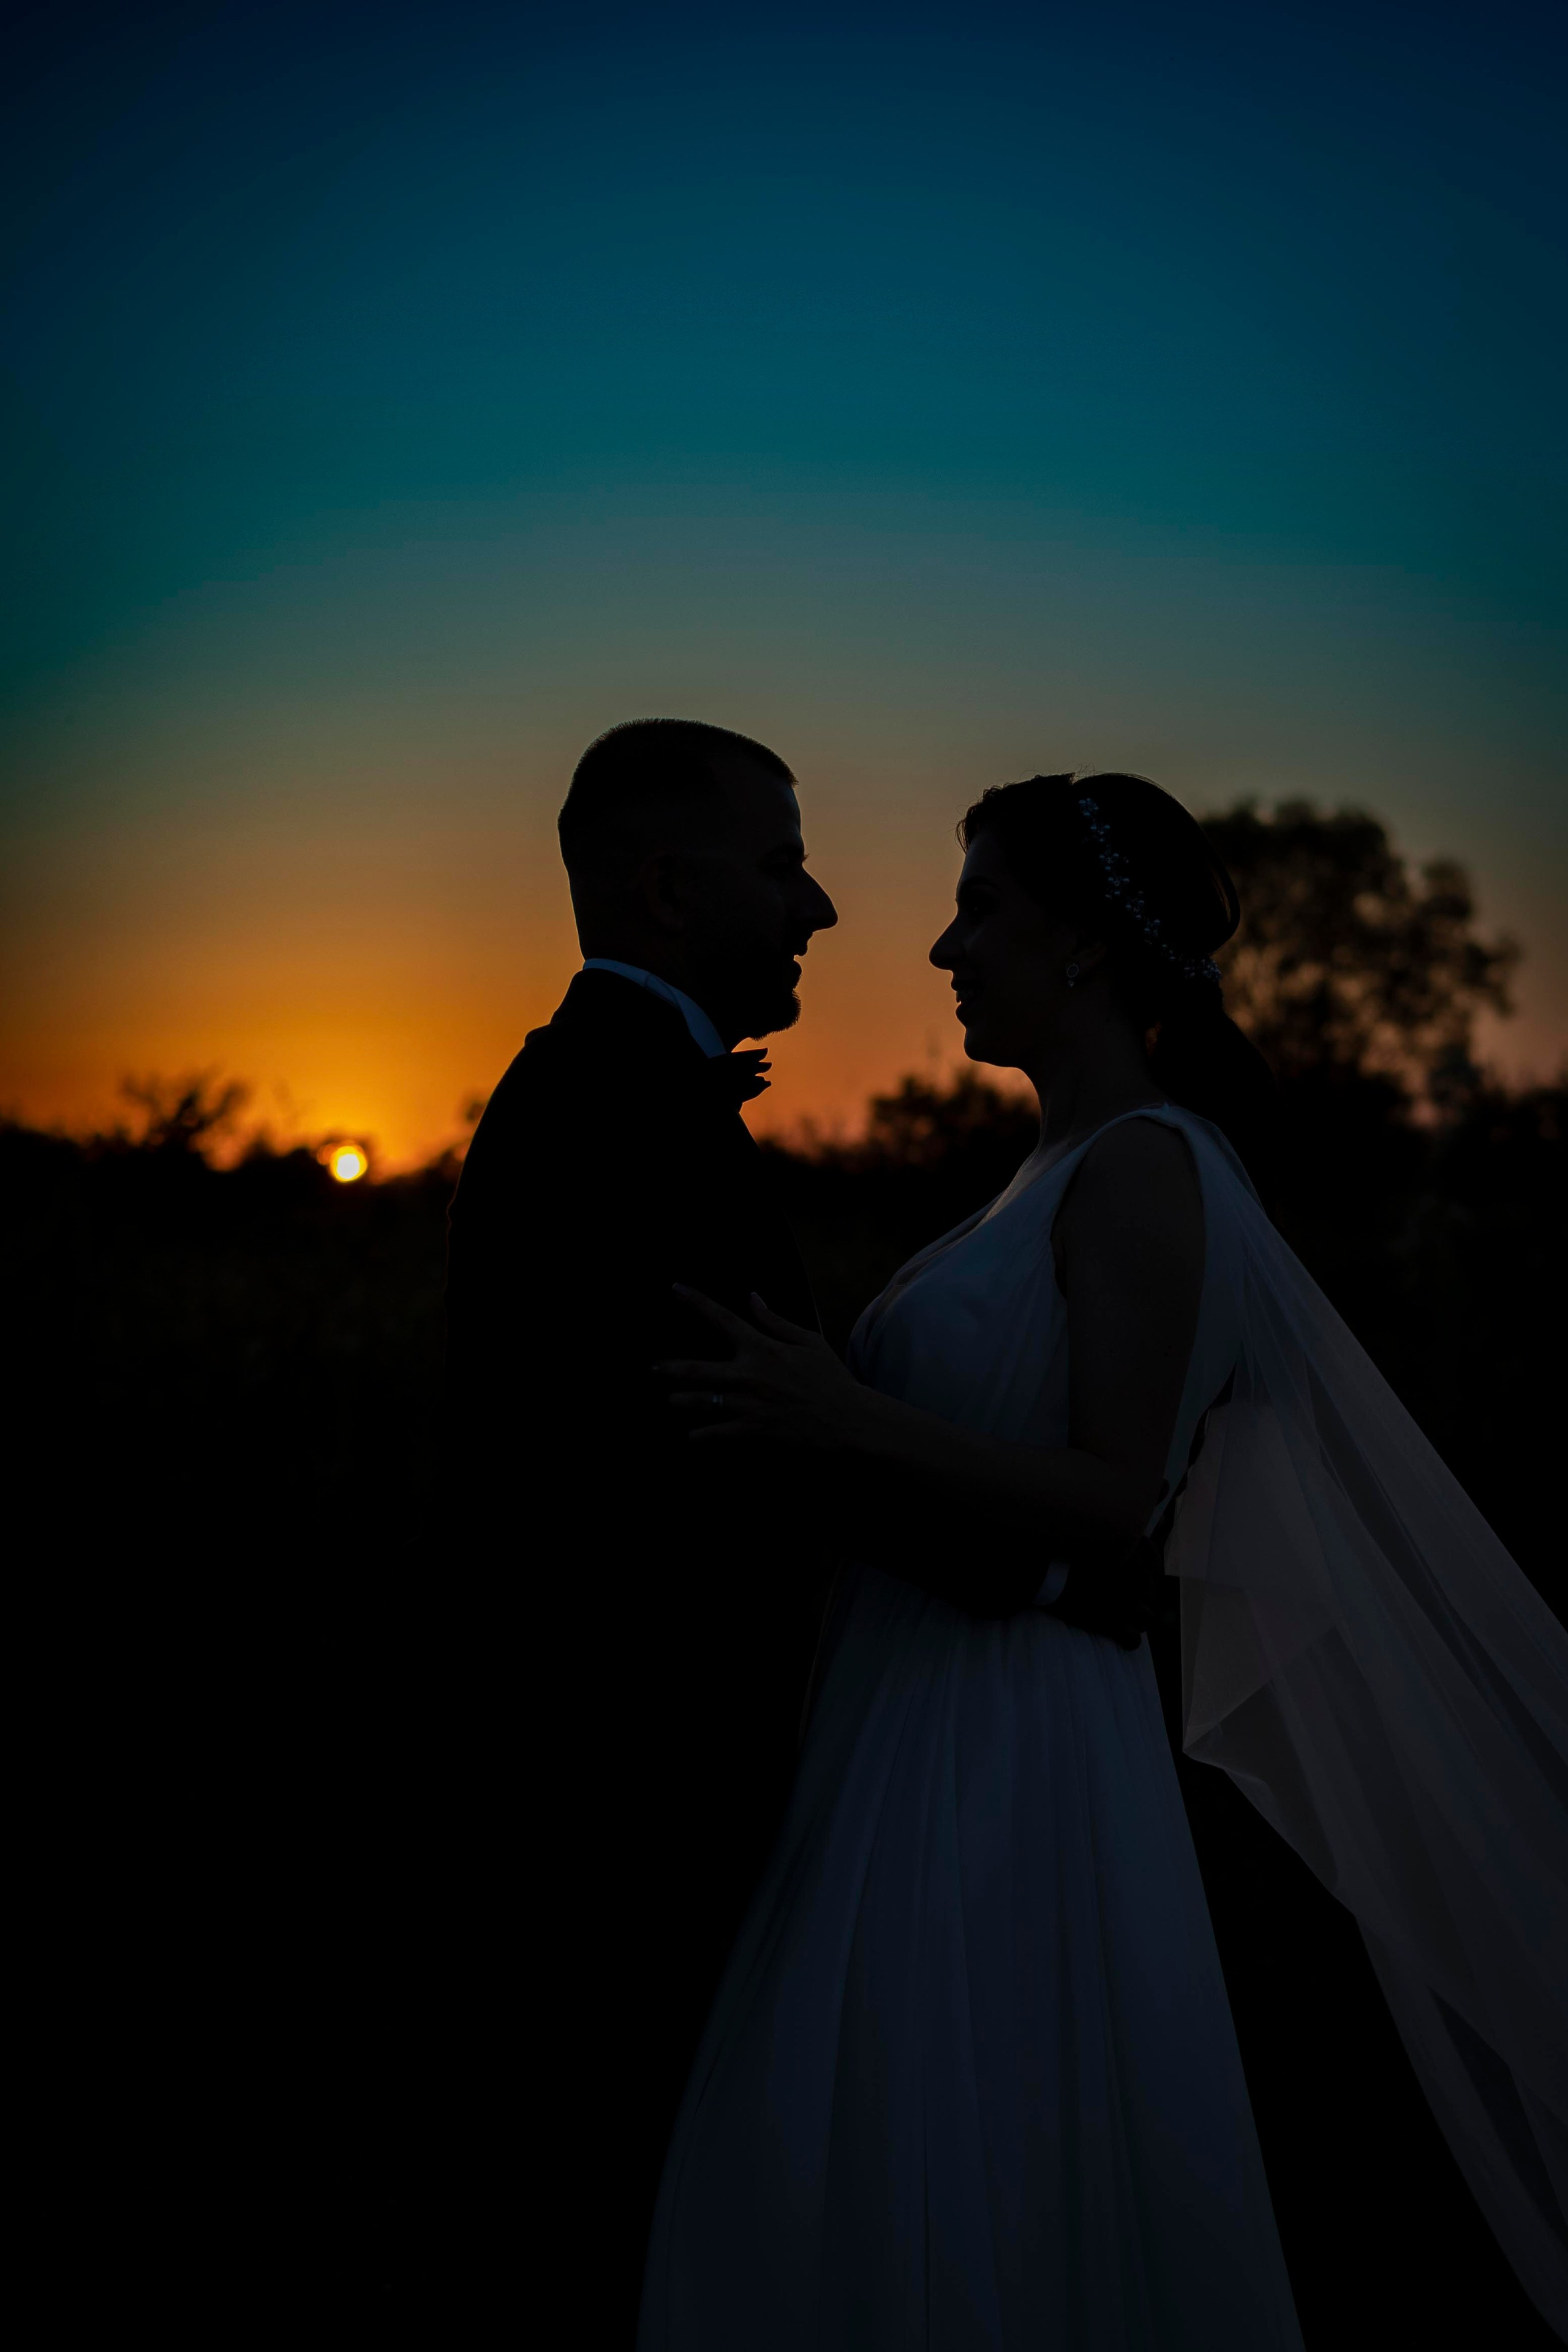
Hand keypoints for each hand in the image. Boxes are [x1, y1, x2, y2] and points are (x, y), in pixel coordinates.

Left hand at [658, 1288, 869, 1448]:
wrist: (848, 1421)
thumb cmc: (831, 1380)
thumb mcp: (808, 1341)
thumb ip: (775, 1320)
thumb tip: (751, 1296)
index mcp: (763, 1348)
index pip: (722, 1318)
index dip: (696, 1301)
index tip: (674, 1287)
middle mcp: (750, 1375)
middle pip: (696, 1368)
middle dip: (669, 1368)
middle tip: (652, 1368)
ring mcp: (749, 1405)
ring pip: (701, 1402)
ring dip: (681, 1402)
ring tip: (671, 1401)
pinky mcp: (753, 1432)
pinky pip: (715, 1434)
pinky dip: (700, 1436)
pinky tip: (692, 1436)